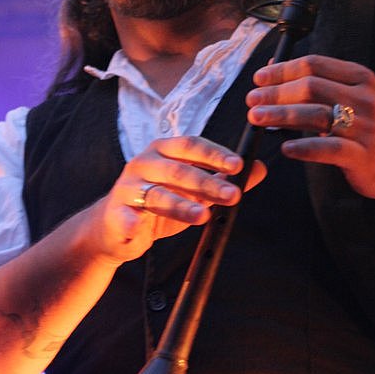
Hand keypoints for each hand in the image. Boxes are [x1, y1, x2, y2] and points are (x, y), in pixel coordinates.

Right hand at [90, 136, 266, 263]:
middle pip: (177, 169)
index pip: (190, 145)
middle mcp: (144, 163)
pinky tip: (139, 228)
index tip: (238, 165)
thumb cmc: (158, 203)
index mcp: (163, 151)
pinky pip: (125, 216)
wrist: (116, 228)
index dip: (214, 154)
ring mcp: (128, 187)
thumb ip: (224, 179)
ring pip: (156, 194)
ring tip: (203, 216)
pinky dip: (131, 221)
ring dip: (180, 205)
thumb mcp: (193, 191)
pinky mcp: (116, 213)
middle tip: (233, 195)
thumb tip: (259, 168)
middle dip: (207, 183)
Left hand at [246, 54, 374, 200]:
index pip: (314, 65)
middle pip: (310, 86)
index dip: (282, 69)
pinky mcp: (363, 155)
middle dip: (275, 92)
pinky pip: (329, 148)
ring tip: (257, 119)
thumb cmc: (370, 127)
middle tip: (252, 100)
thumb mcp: (352, 96)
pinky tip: (286, 148)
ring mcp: (364, 127)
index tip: (259, 77)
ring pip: (316, 114)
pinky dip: (305, 147)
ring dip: (281, 115)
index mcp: (359, 78)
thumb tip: (273, 73)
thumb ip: (317, 84)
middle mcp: (363, 98)